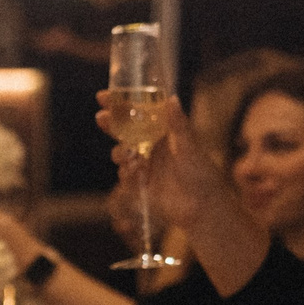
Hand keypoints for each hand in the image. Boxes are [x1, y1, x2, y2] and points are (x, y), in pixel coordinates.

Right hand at [95, 93, 238, 234]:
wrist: (200, 208)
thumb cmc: (201, 174)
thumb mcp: (189, 146)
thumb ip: (177, 124)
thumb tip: (171, 98)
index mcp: (163, 132)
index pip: (138, 113)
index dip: (121, 104)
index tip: (104, 96)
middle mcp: (151, 146)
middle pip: (124, 131)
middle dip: (110, 124)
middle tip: (102, 119)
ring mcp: (144, 165)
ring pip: (121, 153)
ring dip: (120, 152)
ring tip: (129, 155)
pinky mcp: (139, 183)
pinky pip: (124, 174)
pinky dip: (126, 172)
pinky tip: (136, 171)